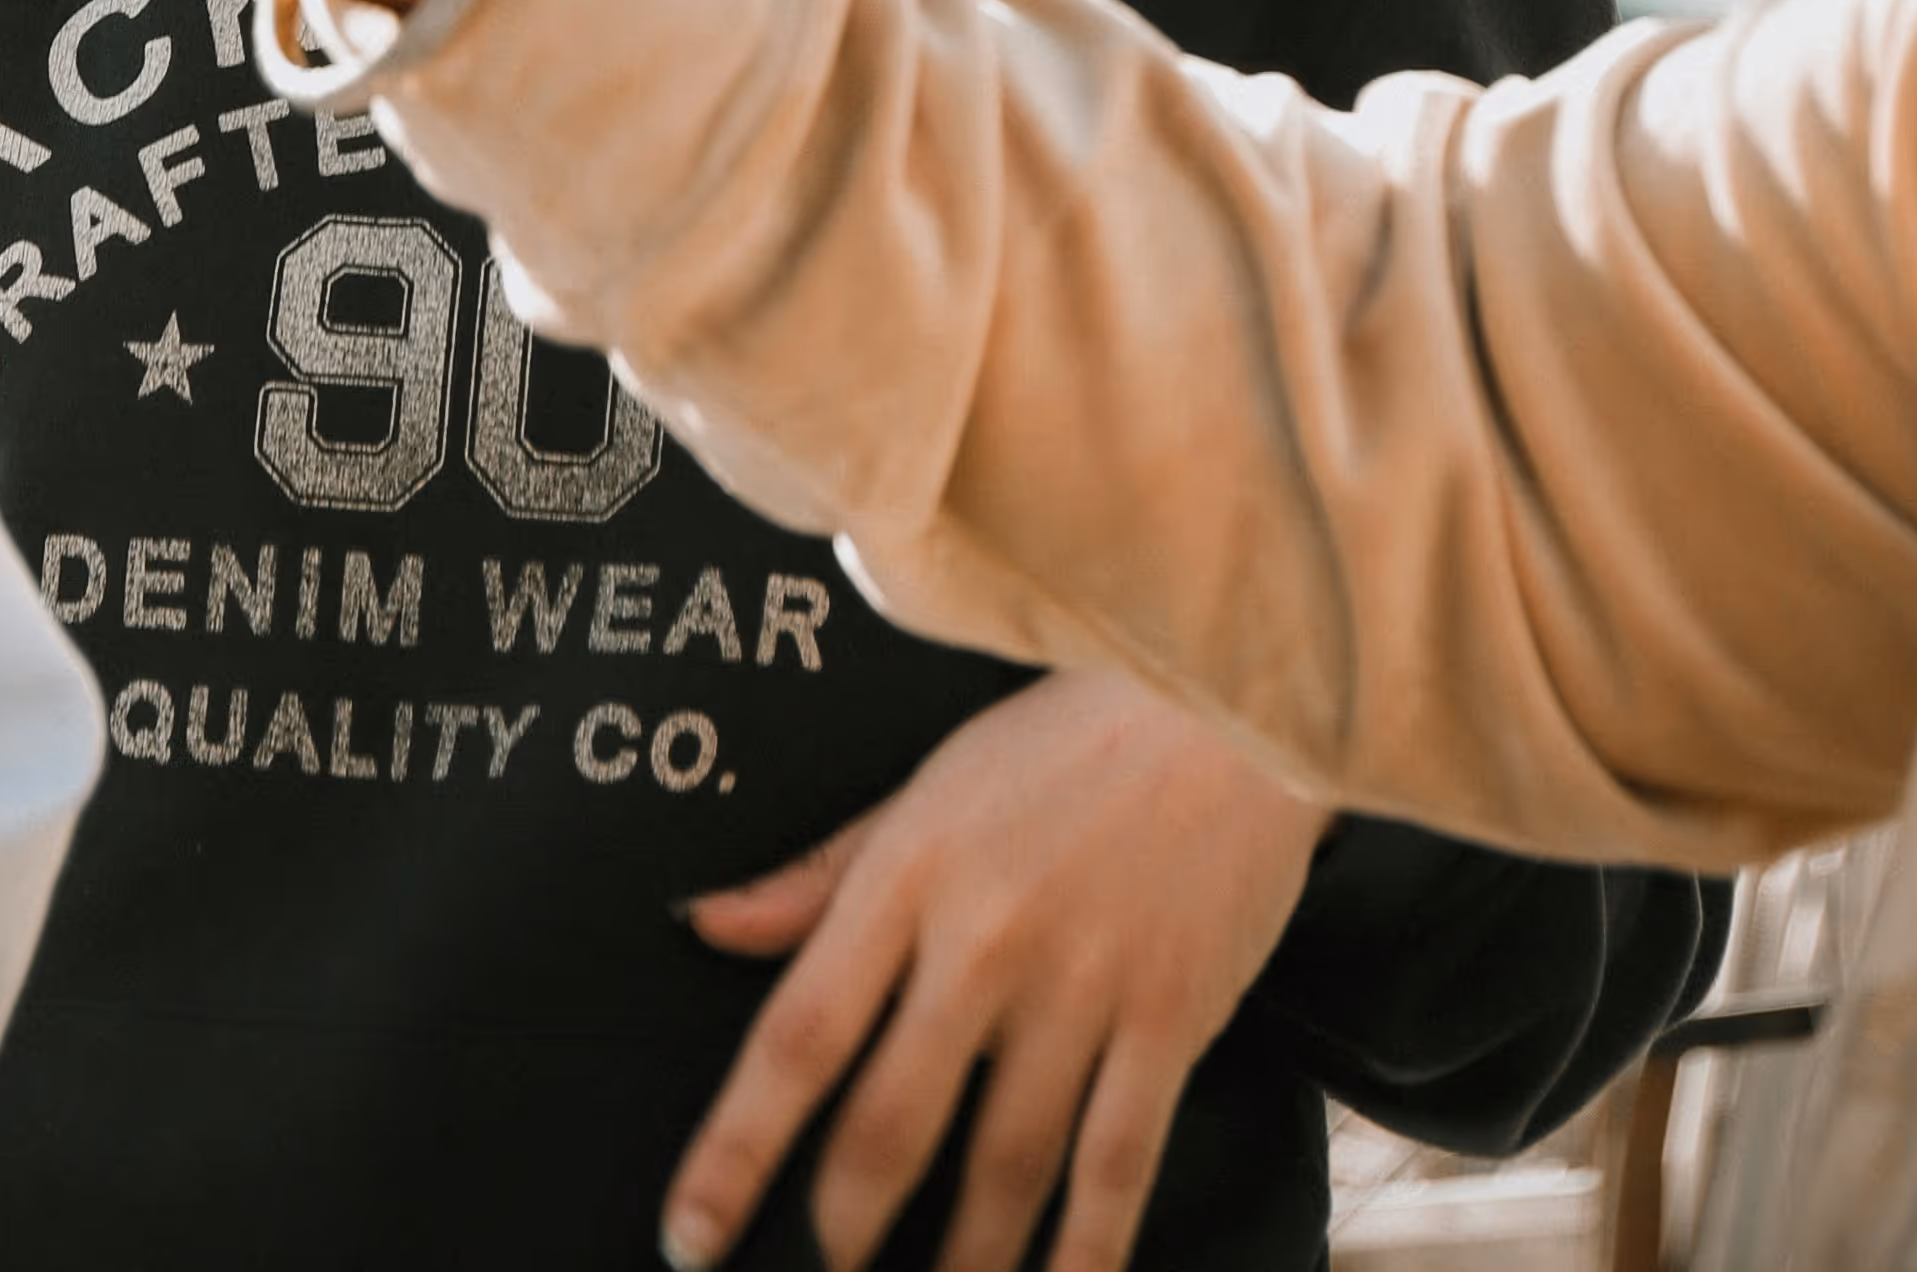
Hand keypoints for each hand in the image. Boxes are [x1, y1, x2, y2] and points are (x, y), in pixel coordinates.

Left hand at [661, 671, 1324, 1271]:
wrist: (1226, 702)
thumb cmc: (1066, 742)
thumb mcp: (929, 784)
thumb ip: (821, 871)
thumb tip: (706, 924)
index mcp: (911, 874)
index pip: (799, 1034)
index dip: (736, 1149)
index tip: (690, 1234)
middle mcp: (985, 941)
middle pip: (891, 1124)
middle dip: (839, 1234)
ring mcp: (1083, 986)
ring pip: (1003, 1168)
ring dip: (958, 1265)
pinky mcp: (1169, 1019)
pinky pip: (1118, 1167)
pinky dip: (1083, 1254)